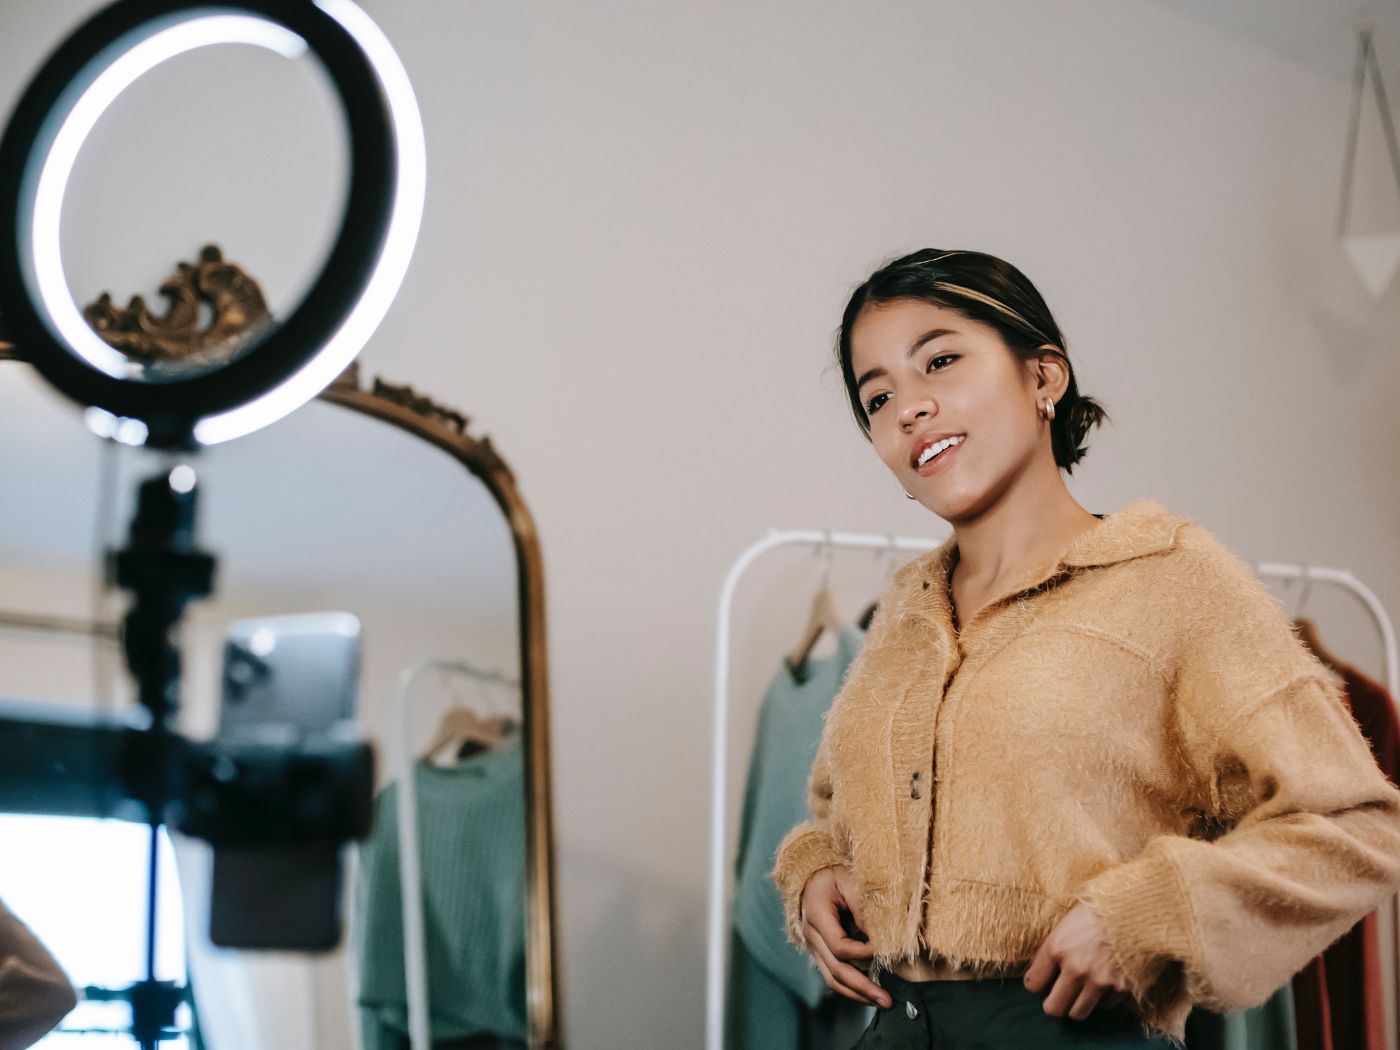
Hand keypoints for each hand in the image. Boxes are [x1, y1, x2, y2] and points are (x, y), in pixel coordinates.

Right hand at [799, 866, 891, 1007]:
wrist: (812, 877)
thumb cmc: (833, 876)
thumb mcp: (849, 880)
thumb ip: (862, 906)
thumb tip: (878, 936)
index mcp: (816, 916)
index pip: (839, 946)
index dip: (863, 953)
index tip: (885, 951)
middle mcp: (811, 936)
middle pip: (836, 970)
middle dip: (863, 987)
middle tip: (888, 1000)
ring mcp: (814, 947)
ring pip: (832, 979)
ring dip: (857, 994)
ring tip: (881, 1002)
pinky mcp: (820, 953)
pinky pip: (833, 976)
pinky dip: (851, 988)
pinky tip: (869, 994)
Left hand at [1023, 901, 1128, 1019]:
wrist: (1138, 909)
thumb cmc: (1100, 909)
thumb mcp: (1068, 921)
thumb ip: (1055, 947)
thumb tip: (1042, 968)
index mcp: (1057, 948)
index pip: (1032, 983)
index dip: (1035, 984)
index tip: (1041, 982)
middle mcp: (1075, 969)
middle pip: (1054, 1008)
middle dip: (1053, 1004)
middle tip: (1058, 997)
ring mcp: (1099, 981)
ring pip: (1078, 1013)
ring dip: (1077, 1006)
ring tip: (1080, 995)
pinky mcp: (1121, 988)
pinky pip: (1105, 1005)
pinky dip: (1103, 999)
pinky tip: (1104, 985)